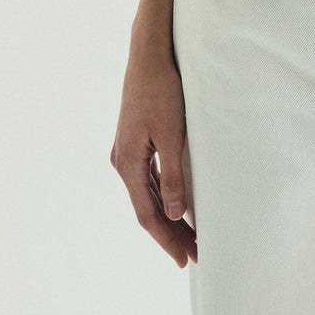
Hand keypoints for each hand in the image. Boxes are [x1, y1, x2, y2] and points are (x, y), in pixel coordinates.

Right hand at [110, 49, 197, 267]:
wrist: (148, 56)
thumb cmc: (161, 90)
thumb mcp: (171, 134)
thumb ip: (172, 175)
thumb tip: (174, 213)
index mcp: (128, 164)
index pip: (148, 215)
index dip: (167, 239)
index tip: (185, 258)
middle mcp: (122, 162)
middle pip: (146, 209)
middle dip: (169, 233)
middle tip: (193, 255)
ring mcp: (126, 152)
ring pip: (145, 195)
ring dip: (166, 217)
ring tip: (187, 237)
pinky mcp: (133, 142)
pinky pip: (146, 180)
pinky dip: (160, 197)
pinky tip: (173, 205)